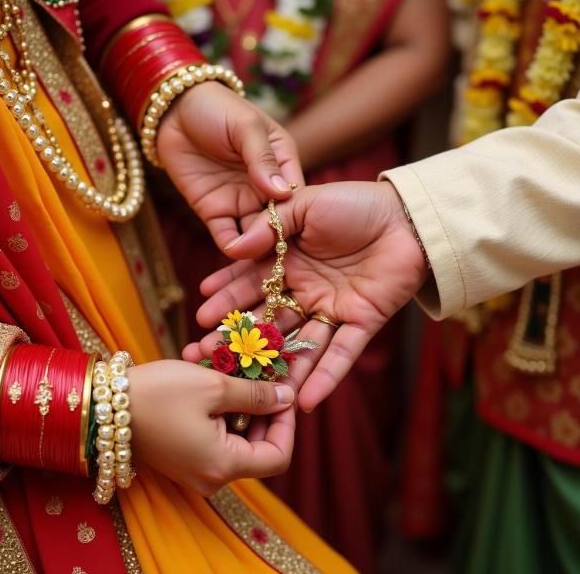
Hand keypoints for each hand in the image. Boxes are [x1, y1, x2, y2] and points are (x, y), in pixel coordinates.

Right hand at [127, 359, 294, 494]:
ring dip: (236, 394)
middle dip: (260, 401)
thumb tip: (288, 398)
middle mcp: (212, 475)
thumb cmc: (158, 395)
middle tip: (257, 367)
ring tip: (225, 359)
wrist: (101, 405)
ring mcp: (196, 466)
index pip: (278, 456)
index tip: (283, 390)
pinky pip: (213, 429)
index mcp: (223, 466)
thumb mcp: (213, 387)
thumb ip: (256, 395)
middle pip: (257, 442)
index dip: (286, 423)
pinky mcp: (183, 453)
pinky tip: (205, 366)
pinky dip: (215, 401)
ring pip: (235, 430)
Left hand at [157, 82, 303, 249]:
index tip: (304, 235)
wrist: (174, 109)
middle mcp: (265, 189)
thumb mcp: (246, 126)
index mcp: (282, 164)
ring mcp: (240, 201)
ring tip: (262, 266)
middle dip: (280, 241)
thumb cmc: (216, 108)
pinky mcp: (214, 211)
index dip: (301, 216)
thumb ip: (262, 158)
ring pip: (255, 234)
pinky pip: (226, 235)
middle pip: (279, 222)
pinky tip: (235, 255)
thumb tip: (282, 192)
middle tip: (284, 259)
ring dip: (257, 250)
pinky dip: (231, 247)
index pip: (297, 196)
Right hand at [185, 181, 427, 410]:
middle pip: (268, 319)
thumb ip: (269, 226)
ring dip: (275, 366)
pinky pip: (341, 354)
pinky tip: (303, 402)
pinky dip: (325, 378)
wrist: (405, 215)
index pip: (251, 283)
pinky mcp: (361, 323)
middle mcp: (306, 290)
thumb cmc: (354, 204)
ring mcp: (332, 309)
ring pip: (299, 343)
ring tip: (247, 386)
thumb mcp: (305, 205)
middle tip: (208, 353)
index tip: (202, 313)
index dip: (227, 297)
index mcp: (289, 261)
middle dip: (239, 336)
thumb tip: (231, 248)